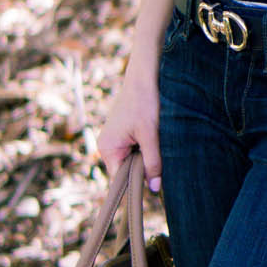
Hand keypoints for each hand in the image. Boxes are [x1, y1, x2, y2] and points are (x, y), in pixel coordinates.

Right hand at [97, 68, 160, 190]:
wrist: (144, 77)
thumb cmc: (144, 103)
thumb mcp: (150, 135)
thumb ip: (152, 162)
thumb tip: (154, 188)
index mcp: (107, 148)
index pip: (119, 179)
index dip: (135, 185)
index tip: (152, 188)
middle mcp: (107, 146)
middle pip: (126, 170)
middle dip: (142, 169)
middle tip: (160, 162)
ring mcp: (114, 139)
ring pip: (132, 160)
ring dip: (145, 157)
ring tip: (156, 145)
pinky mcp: (123, 133)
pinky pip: (134, 149)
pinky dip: (145, 148)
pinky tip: (154, 138)